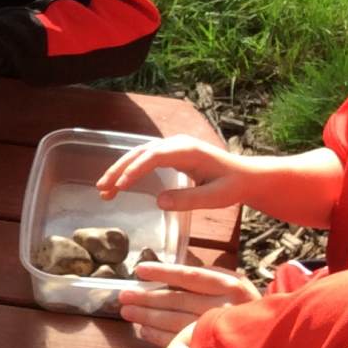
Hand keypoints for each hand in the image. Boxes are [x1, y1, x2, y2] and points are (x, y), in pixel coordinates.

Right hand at [97, 134, 250, 211]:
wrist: (246, 176)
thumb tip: (159, 202)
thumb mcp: (216, 197)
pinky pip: (145, 160)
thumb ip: (189, 199)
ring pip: (139, 155)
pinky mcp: (171, 155)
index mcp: (188, 151)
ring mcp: (173, 148)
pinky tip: (119, 185)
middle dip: (118, 169)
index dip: (135, 169)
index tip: (121, 186)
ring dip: (120, 170)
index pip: (154, 156)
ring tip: (103, 190)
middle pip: (140, 152)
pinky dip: (130, 171)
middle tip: (101, 188)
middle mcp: (177, 144)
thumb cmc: (233, 186)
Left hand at [119, 261, 261, 347]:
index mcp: (229, 286)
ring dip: (147, 317)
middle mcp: (223, 307)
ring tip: (127, 313)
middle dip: (147, 298)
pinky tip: (143, 330)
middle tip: (123, 296)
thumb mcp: (235, 284)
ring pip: (174, 322)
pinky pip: (179, 342)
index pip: (189, 277)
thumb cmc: (246, 306)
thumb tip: (168, 276)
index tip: (139, 271)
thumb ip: (207, 278)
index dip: (163, 273)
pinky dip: (158, 337)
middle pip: (177, 300)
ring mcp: (217, 331)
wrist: (271, 338)